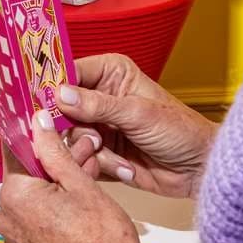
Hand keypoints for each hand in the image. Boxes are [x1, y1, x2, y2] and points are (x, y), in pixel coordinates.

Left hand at [0, 115, 165, 242]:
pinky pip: (37, 212)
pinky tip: (81, 191)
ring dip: (59, 177)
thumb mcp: (80, 184)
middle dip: (56, 157)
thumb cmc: (104, 239)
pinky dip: (56, 200)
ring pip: (35, 191)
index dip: (38, 134)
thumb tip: (37, 120)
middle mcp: (5, 215)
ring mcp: (15, 235)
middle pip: (28, 171)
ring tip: (89, 165)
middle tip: (85, 146)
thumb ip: (54, 150)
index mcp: (13, 195)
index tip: (53, 123)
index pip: (17, 150)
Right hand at [60, 53, 217, 198]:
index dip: (54, 87)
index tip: (43, 103)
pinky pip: (82, 158)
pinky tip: (126, 167)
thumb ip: (97, 104)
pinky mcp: (101, 151)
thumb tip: (61, 94)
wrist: (199, 169)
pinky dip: (100, 166)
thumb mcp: (138, 113)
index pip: (69, 72)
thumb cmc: (180, 131)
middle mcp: (100, 96)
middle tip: (94, 139)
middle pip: (62, 109)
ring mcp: (99, 125)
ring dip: (91, 151)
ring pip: (70, 137)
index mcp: (110, 73)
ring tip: (118, 157)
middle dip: (76, 129)